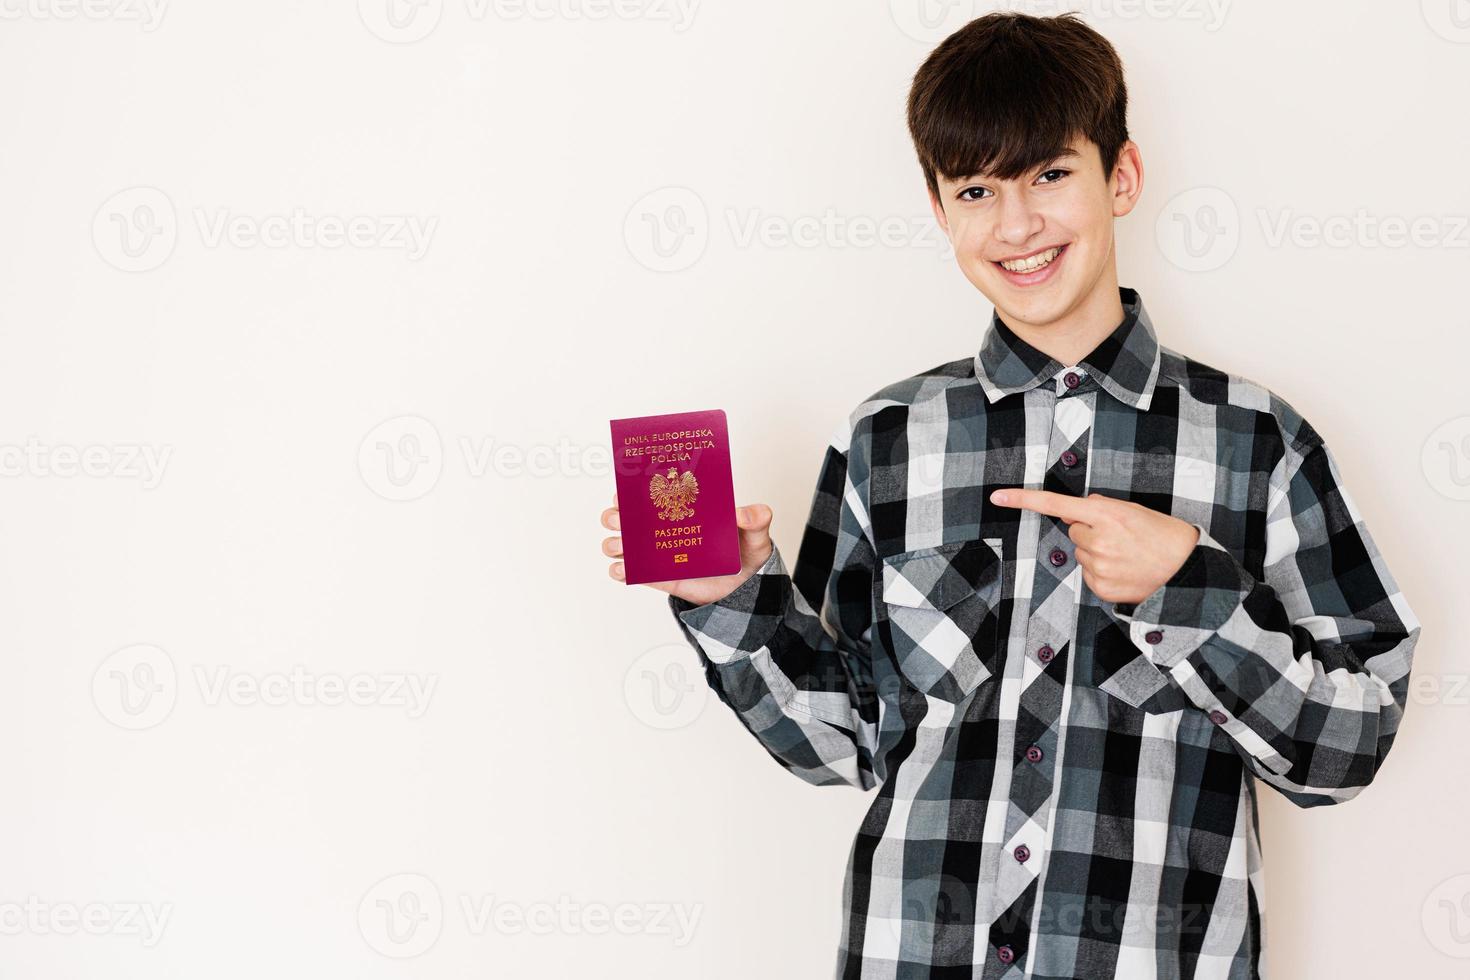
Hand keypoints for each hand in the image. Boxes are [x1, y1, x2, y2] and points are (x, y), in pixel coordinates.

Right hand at [601, 491, 775, 605]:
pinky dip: (621, 571)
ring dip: (615, 542)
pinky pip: (633, 574)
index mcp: (682, 509)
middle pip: (627, 517)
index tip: (625, 489)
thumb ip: (756, 519)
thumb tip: (742, 513)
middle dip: (616, 515)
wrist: (744, 589)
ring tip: (622, 545)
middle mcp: (664, 528)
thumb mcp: (756, 533)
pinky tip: (623, 568)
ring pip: (623, 544)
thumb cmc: (746, 553)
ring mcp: (659, 553)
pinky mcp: (660, 577)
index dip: (632, 489)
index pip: (652, 493)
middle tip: (620, 517)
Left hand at [989, 488, 1199, 604]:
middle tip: (1121, 538)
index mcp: (1106, 515)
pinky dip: (1102, 572)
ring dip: (1097, 553)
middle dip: (1090, 532)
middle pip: (1073, 530)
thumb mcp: (1133, 510)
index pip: (1056, 504)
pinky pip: (1088, 575)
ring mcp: (1097, 567)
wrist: (1187, 571)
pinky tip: (1124, 571)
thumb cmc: (1162, 536)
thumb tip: (1075, 508)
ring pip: (1081, 554)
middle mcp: (1097, 540)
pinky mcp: (1099, 588)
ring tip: (1127, 555)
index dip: (1023, 500)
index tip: (997, 497)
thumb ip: (1101, 507)